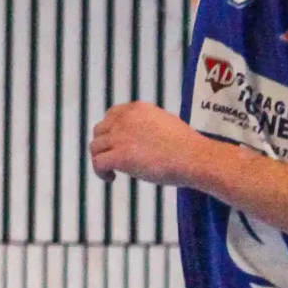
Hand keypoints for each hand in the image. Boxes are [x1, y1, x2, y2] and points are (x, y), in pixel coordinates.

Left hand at [90, 102, 208, 187]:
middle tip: (113, 158)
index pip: (112, 115)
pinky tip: (111, 178)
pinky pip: (98, 163)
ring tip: (112, 171)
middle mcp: (125, 119)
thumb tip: (137, 138)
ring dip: (101, 159)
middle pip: (100, 130)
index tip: (116, 142)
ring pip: (95, 147)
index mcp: (137, 109)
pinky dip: (101, 172)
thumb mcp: (164, 122)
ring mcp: (120, 137)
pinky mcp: (119, 156)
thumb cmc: (186, 145)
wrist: (193, 157)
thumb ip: (146, 125)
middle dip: (104, 144)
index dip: (110, 130)